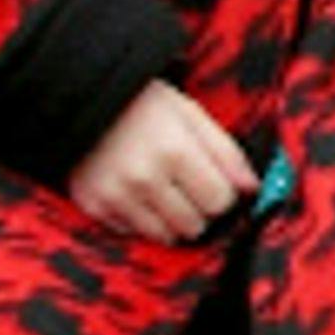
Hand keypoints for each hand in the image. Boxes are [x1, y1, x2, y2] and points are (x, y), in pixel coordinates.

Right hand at [66, 83, 254, 244]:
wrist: (81, 99)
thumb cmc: (144, 105)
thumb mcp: (191, 114)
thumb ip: (226, 152)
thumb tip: (252, 188)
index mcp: (175, 151)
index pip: (219, 202)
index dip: (223, 195)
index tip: (215, 184)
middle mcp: (144, 178)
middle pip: (194, 225)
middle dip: (199, 211)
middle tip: (189, 188)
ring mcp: (115, 195)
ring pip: (165, 236)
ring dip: (172, 221)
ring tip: (166, 193)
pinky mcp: (93, 205)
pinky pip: (133, 233)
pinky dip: (141, 220)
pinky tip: (138, 194)